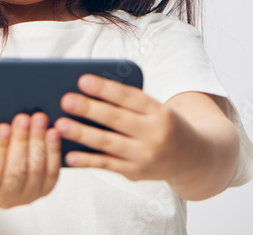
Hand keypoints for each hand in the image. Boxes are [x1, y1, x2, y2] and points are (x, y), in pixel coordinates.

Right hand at [0, 112, 60, 208]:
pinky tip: (52, 133)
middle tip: (23, 118)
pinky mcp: (43, 190)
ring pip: (35, 168)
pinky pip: (52, 171)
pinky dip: (53, 150)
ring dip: (38, 141)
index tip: (2, 127)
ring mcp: (26, 195)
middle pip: (16, 168)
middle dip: (20, 139)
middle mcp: (5, 197)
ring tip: (38, 119)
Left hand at [54, 74, 203, 182]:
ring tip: (60, 124)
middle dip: (89, 108)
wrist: (192, 156)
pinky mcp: (136, 173)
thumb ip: (130, 103)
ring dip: (82, 133)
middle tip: (65, 99)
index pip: (130, 97)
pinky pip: (107, 165)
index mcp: (160, 112)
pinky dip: (87, 160)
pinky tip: (69, 154)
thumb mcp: (157, 109)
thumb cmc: (164, 124)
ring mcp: (145, 156)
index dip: (106, 88)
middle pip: (117, 119)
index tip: (83, 79)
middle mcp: (155, 133)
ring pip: (109, 143)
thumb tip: (90, 95)